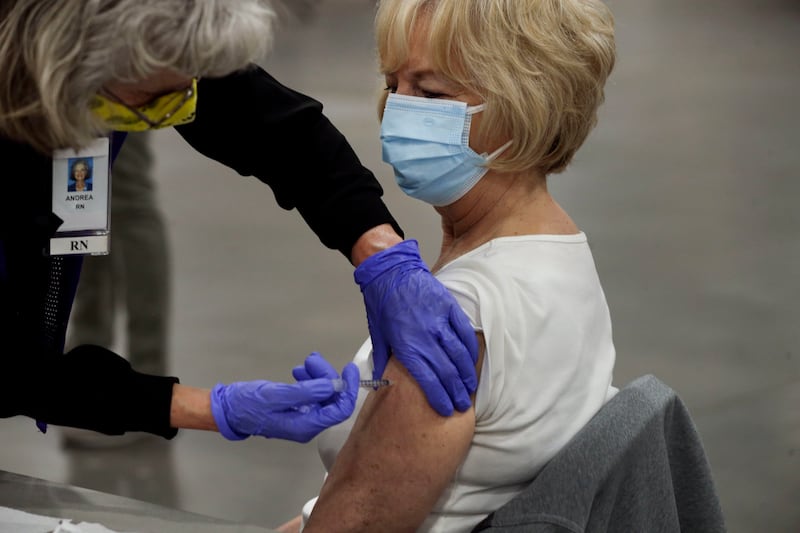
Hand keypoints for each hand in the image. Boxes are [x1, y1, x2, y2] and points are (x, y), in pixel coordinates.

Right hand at [210, 353, 357, 442]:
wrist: (227, 409)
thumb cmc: (248, 404)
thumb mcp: (276, 395)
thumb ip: (305, 392)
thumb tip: (333, 386)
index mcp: (306, 426)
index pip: (339, 410)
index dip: (348, 389)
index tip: (348, 368)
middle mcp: (308, 424)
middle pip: (331, 399)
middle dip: (326, 377)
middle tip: (311, 360)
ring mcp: (302, 417)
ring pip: (321, 393)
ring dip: (317, 375)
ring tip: (305, 362)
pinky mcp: (295, 408)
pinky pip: (310, 393)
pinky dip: (309, 380)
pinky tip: (299, 371)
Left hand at [354, 240, 478, 415]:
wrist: (390, 271)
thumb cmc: (381, 304)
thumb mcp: (377, 334)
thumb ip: (383, 360)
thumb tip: (382, 383)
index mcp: (406, 345)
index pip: (428, 379)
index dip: (440, 397)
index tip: (447, 410)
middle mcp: (425, 336)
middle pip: (447, 371)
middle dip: (457, 392)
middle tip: (463, 405)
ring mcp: (439, 321)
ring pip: (459, 354)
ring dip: (467, 374)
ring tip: (470, 388)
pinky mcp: (449, 307)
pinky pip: (464, 332)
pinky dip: (470, 349)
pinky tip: (472, 362)